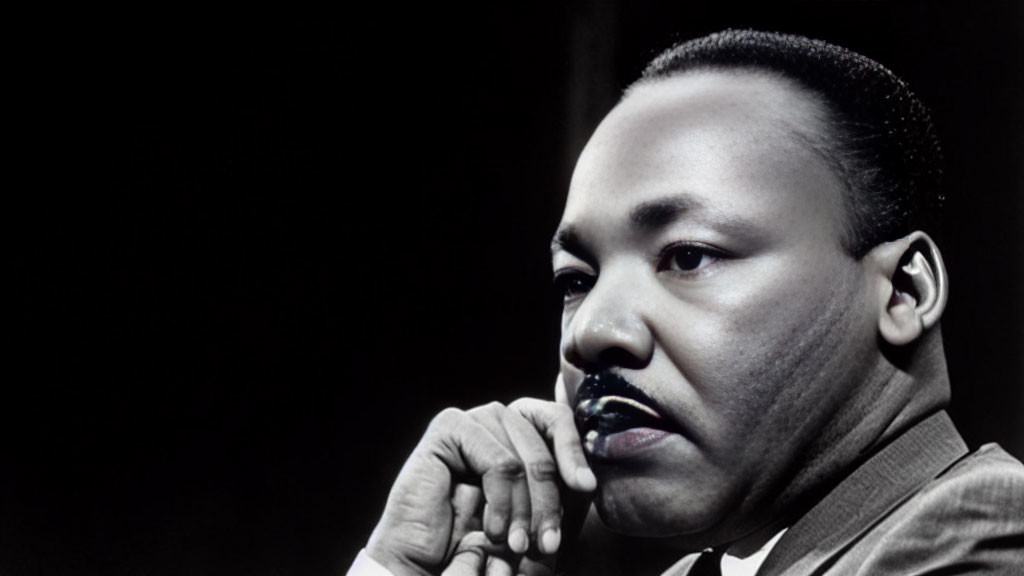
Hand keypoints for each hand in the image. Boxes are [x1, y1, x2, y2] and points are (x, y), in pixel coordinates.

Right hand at [365, 384, 595, 574]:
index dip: (575, 449)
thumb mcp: (534, 522)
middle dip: (550, 495)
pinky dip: (501, 498)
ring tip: (515, 544)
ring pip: (521, 451)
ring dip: (525, 505)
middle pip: (544, 436)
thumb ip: (560, 494)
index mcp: (519, 436)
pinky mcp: (447, 430)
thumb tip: (590, 475)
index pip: (557, 419)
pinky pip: (495, 457)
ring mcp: (472, 424)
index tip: (586, 487)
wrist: (428, 569)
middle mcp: (497, 424)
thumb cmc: (482, 550)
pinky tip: (492, 529)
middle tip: (548, 542)